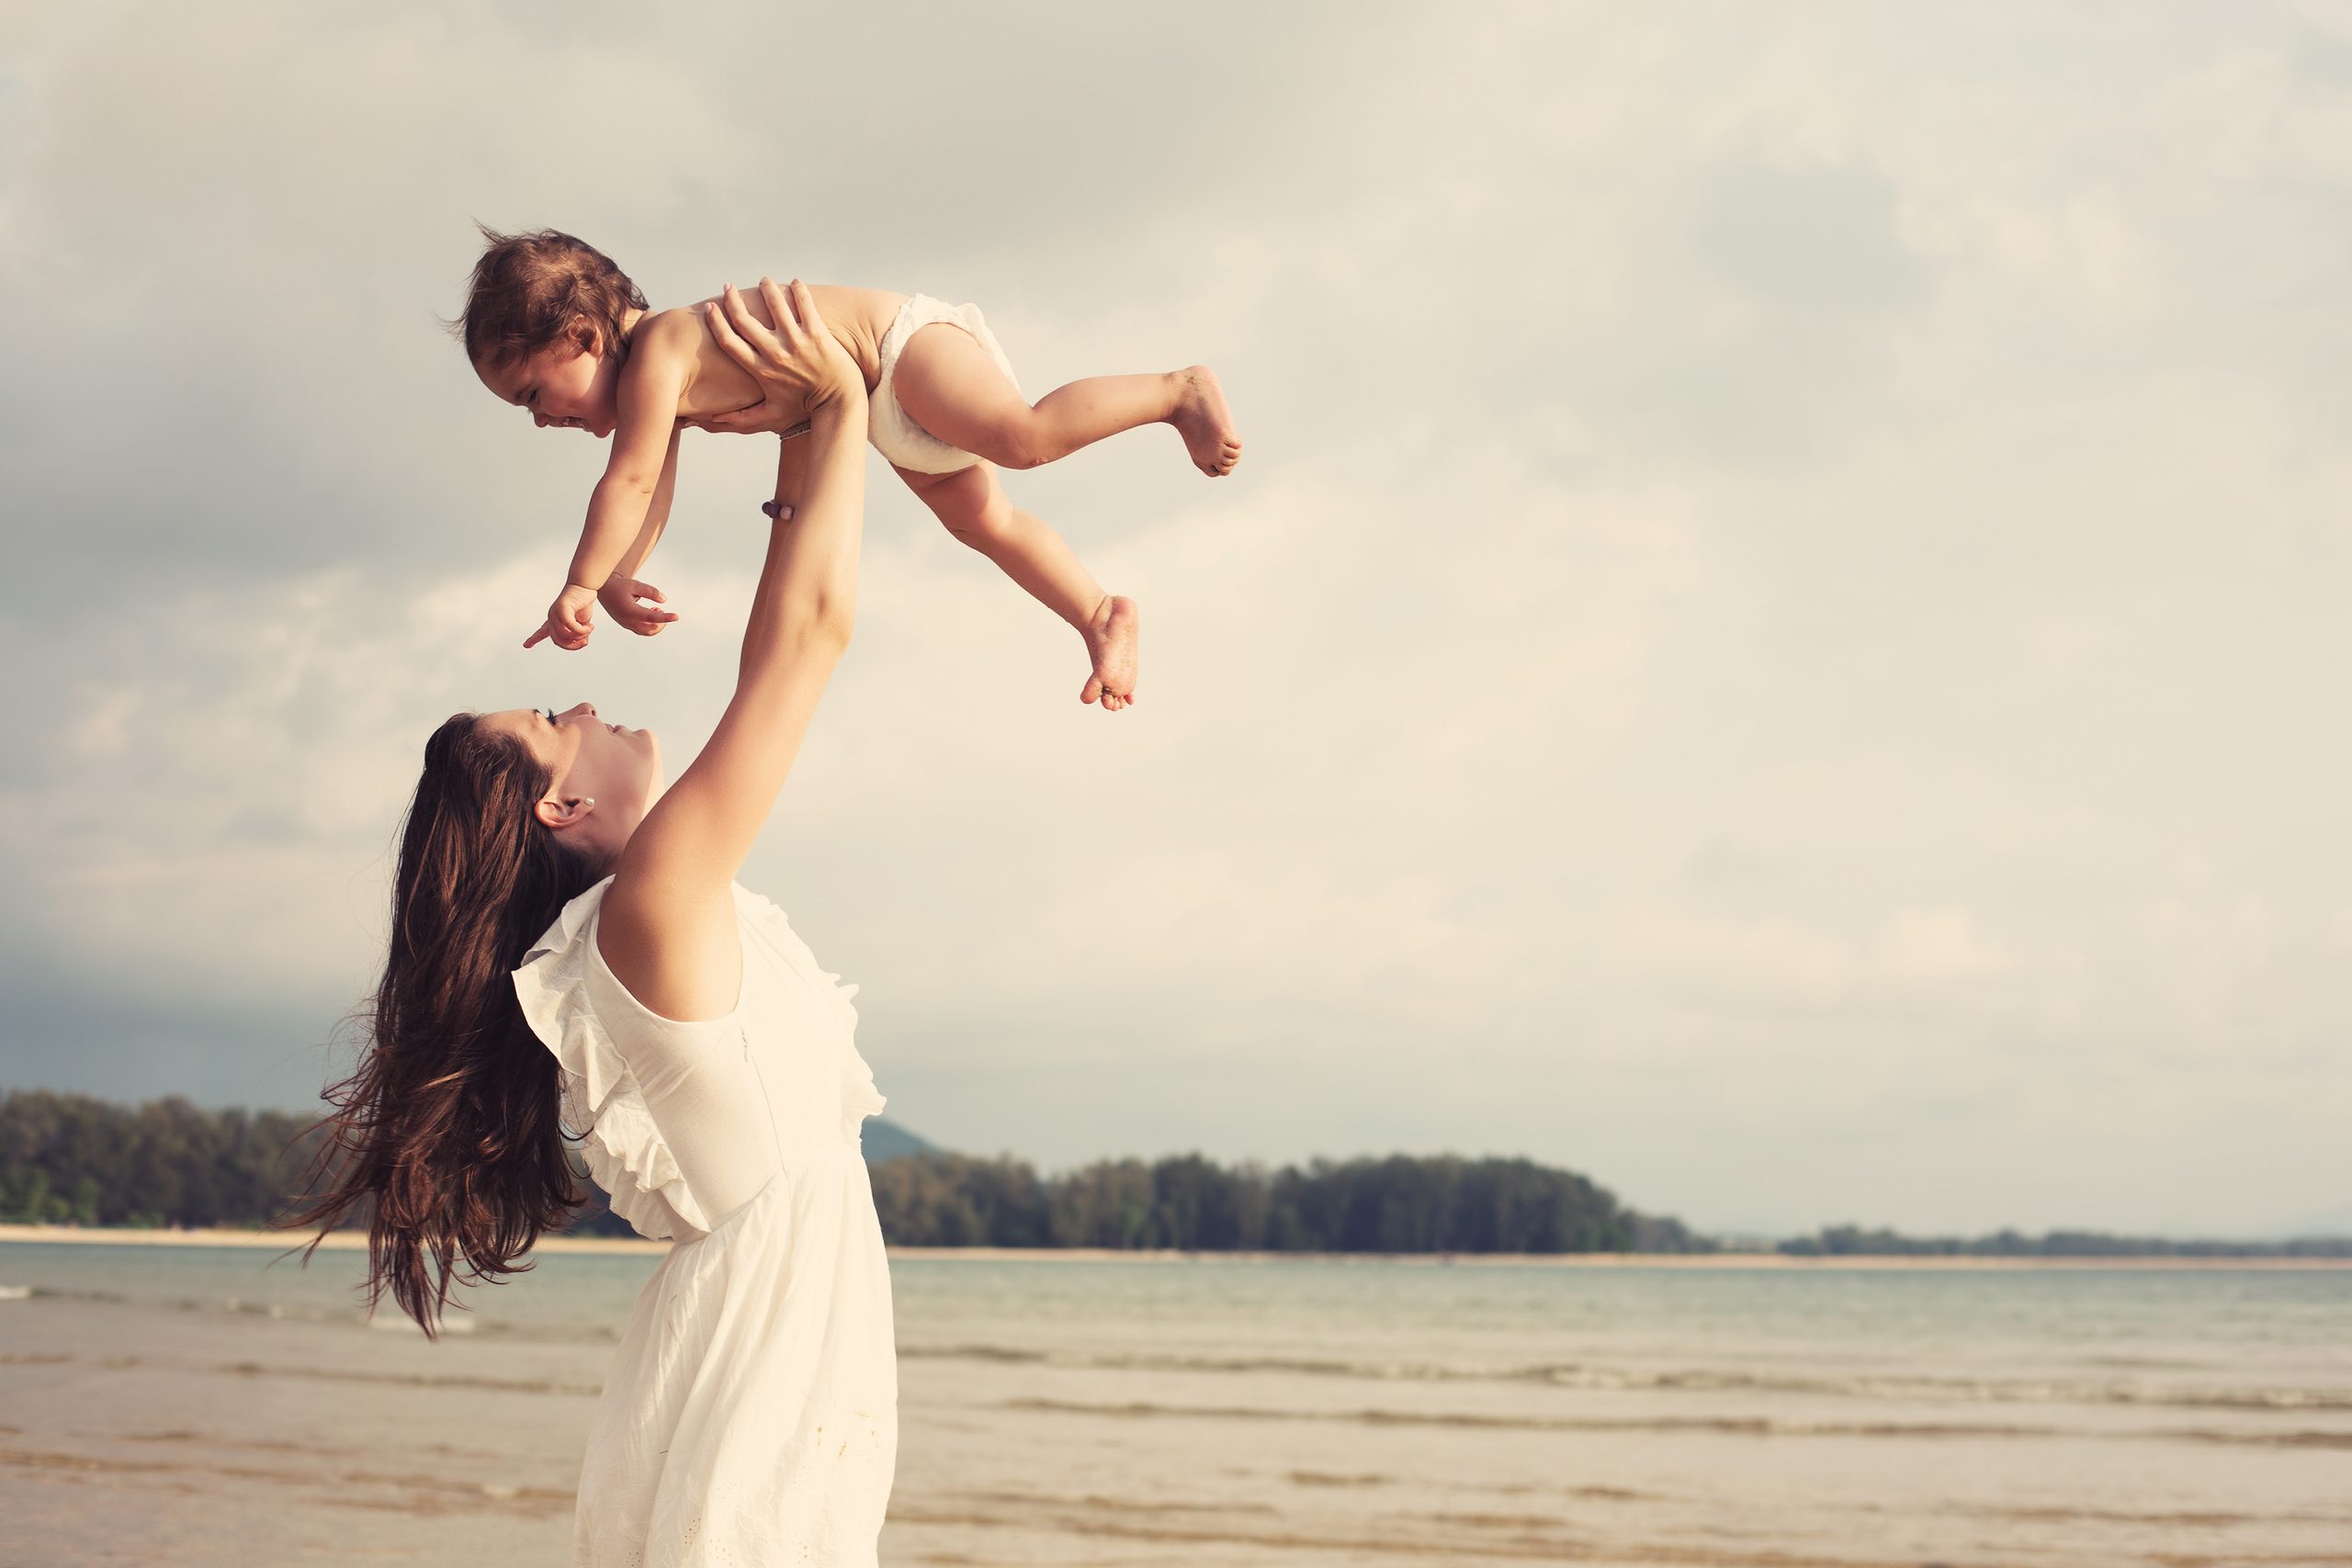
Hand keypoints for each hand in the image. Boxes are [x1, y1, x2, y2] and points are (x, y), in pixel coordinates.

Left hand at [524, 583, 597, 650]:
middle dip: (572, 646)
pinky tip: (590, 626)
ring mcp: (555, 613)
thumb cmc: (583, 602)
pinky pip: (570, 626)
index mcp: (554, 620)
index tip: (525, 646)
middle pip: (557, 640)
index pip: (541, 632)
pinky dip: (581, 630)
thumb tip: (583, 643)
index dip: (534, 639)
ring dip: (579, 636)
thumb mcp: (582, 622)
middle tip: (584, 642)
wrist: (584, 586)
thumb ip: (580, 633)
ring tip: (589, 630)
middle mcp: (552, 617)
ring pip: (564, 635)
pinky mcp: (562, 609)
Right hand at [601, 575, 678, 637]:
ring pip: (646, 632)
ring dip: (656, 624)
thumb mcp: (635, 585)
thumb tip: (664, 600)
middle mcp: (627, 621)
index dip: (665, 618)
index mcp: (629, 611)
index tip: (676, 616)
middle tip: (661, 610)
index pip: (651, 618)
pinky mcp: (626, 624)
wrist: (604, 590)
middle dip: (661, 623)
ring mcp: (626, 624)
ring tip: (656, 610)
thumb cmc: (619, 586)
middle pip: (651, 630)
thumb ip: (650, 591)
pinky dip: (650, 625)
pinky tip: (651, 612)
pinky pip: (641, 630)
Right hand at [688, 278, 861, 434]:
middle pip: (745, 320)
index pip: (729, 341)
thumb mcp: (771, 415)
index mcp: (761, 369)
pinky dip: (798, 290)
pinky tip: (794, 282)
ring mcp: (797, 341)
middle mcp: (775, 353)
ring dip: (767, 289)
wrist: (839, 403)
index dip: (716, 322)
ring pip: (775, 305)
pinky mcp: (817, 333)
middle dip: (733, 300)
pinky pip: (805, 305)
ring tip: (763, 281)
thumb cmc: (804, 408)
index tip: (710, 307)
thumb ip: (741, 418)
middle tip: (729, 287)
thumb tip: (709, 419)